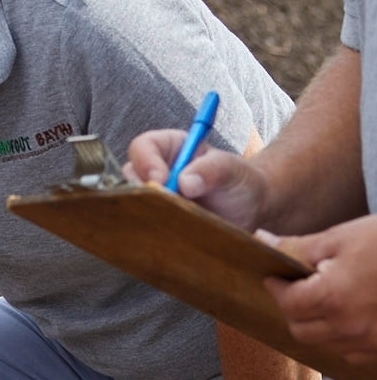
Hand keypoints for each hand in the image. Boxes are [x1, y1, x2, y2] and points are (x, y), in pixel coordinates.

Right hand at [124, 129, 265, 228]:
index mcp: (170, 148)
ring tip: (174, 220)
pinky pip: (144, 223)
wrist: (250, 212)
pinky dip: (154, 229)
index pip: (143, 146)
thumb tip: (186, 182)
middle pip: (130, 176)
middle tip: (164, 204)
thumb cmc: (241, 182)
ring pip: (134, 202)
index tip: (162, 180)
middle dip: (143, 191)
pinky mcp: (157, 219)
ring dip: (149, 211)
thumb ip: (211, 170)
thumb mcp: (232, 170)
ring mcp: (155, 196)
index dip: (146, 162)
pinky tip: (173, 233)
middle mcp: (156, 170)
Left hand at [260, 215, 376, 362]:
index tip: (276, 276)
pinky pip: (356, 352)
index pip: (287, 304)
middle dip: (294, 309)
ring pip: (328, 344)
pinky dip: (347, 338)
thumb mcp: (342, 237)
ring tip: (327, 300)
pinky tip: (353, 315)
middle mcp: (351, 327)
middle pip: (301, 330)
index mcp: (333, 298)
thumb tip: (262, 242)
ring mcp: (374, 341)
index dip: (277, 287)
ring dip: (319, 325)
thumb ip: (299, 248)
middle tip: (298, 288)